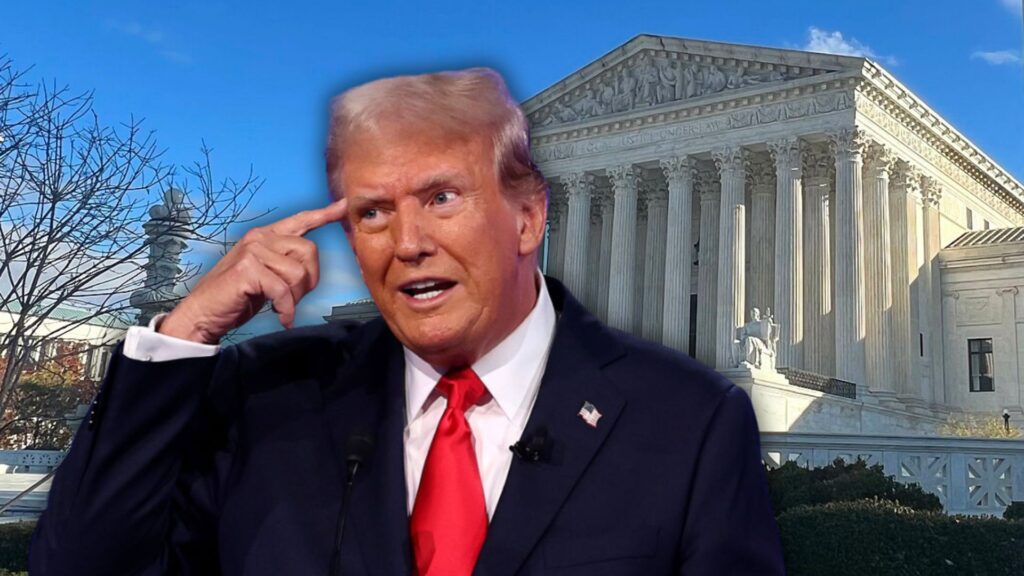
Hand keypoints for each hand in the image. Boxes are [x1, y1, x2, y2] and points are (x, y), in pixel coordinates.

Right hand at [158, 199, 348, 344]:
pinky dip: (285, 309)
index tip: (344, 205)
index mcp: (264, 236)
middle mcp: (259, 238)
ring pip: (298, 273)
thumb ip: (284, 264)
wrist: (202, 314)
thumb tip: (308, 266)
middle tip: (291, 298)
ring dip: (294, 297)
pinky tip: (281, 316)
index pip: (300, 221)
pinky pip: (283, 290)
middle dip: (308, 281)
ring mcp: (252, 251)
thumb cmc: (235, 297)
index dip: (324, 214)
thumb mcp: (265, 275)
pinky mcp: (247, 269)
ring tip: (280, 306)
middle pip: (309, 251)